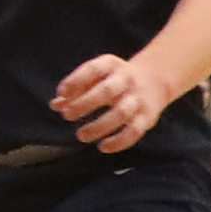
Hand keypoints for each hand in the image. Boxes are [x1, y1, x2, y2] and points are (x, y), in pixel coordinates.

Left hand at [51, 51, 166, 154]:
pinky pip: (134, 131)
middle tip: (68, 115)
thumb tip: (55, 105)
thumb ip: (76, 89)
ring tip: (81, 135)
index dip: (75, 81)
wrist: (155, 79)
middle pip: (106, 91)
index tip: (61, 94)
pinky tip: (103, 147)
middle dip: (85, 104)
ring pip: (121, 113)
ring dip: (99, 126)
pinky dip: (119, 142)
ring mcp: (138, 99)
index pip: (92, 69)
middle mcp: (126, 80)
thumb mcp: (97, 76)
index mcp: (111, 65)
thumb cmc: (115, 79)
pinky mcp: (147, 117)